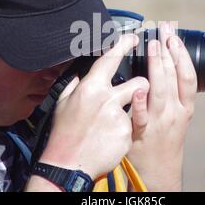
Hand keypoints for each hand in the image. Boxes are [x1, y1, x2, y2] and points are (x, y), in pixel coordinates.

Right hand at [38, 34, 148, 180]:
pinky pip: (133, 125)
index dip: (123, 45)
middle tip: (135, 91)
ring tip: (118, 118)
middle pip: (139, 82)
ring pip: (139, 103)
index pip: (110, 60)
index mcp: (90, 88)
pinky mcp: (127, 134)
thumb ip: (76, 85)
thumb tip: (84, 74)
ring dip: (136, 107)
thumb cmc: (64, 134)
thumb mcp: (63, 104)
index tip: (133, 38)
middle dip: (141, 85)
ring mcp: (119, 118)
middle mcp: (108, 100)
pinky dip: (125, 129)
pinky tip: (111, 137)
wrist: (67, 165)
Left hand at [127, 22, 196, 190]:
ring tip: (153, 46)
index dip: (182, 54)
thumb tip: (165, 61)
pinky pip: (141, 116)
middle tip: (162, 30)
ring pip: (160, 91)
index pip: (187, 75)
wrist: (159, 169)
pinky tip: (139, 86)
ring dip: (157, 66)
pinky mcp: (142, 133)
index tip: (174, 35)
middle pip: (174, 77)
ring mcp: (159, 122)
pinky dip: (141, 102)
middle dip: (169, 51)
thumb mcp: (177, 113)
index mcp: (186, 106)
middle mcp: (175, 112)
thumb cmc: (166, 135)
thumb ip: (171, 90)